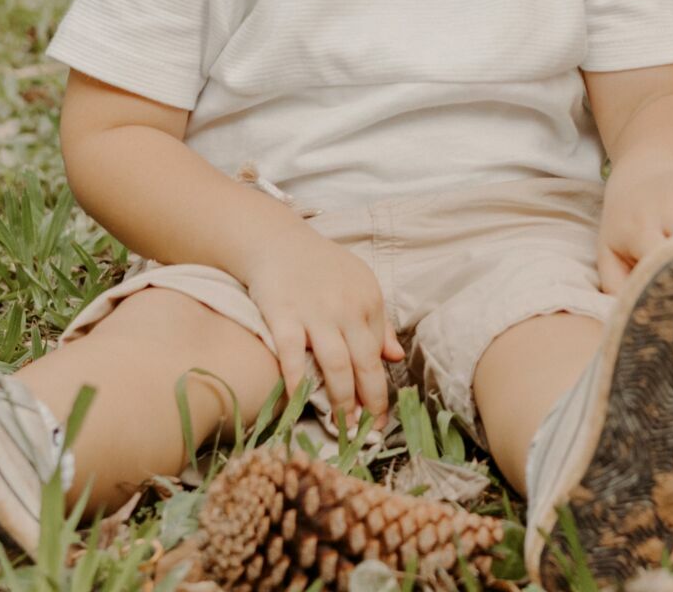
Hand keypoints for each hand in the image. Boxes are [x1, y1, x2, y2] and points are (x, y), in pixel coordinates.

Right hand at [239, 227, 404, 432]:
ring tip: (343, 426)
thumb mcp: (359, 286)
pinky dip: (297, 382)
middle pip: (364, 363)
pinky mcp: (283, 316)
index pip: (379, 353)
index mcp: (370, 300)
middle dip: (369, 402)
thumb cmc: (321, 266)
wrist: (277, 241)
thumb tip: (395, 357)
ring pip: (336, 364)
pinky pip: (293, 356)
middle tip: (369, 432)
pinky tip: (299, 403)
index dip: (381, 388)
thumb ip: (377, 323)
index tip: (380, 416)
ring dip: (342, 400)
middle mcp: (347, 308)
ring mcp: (315, 313)